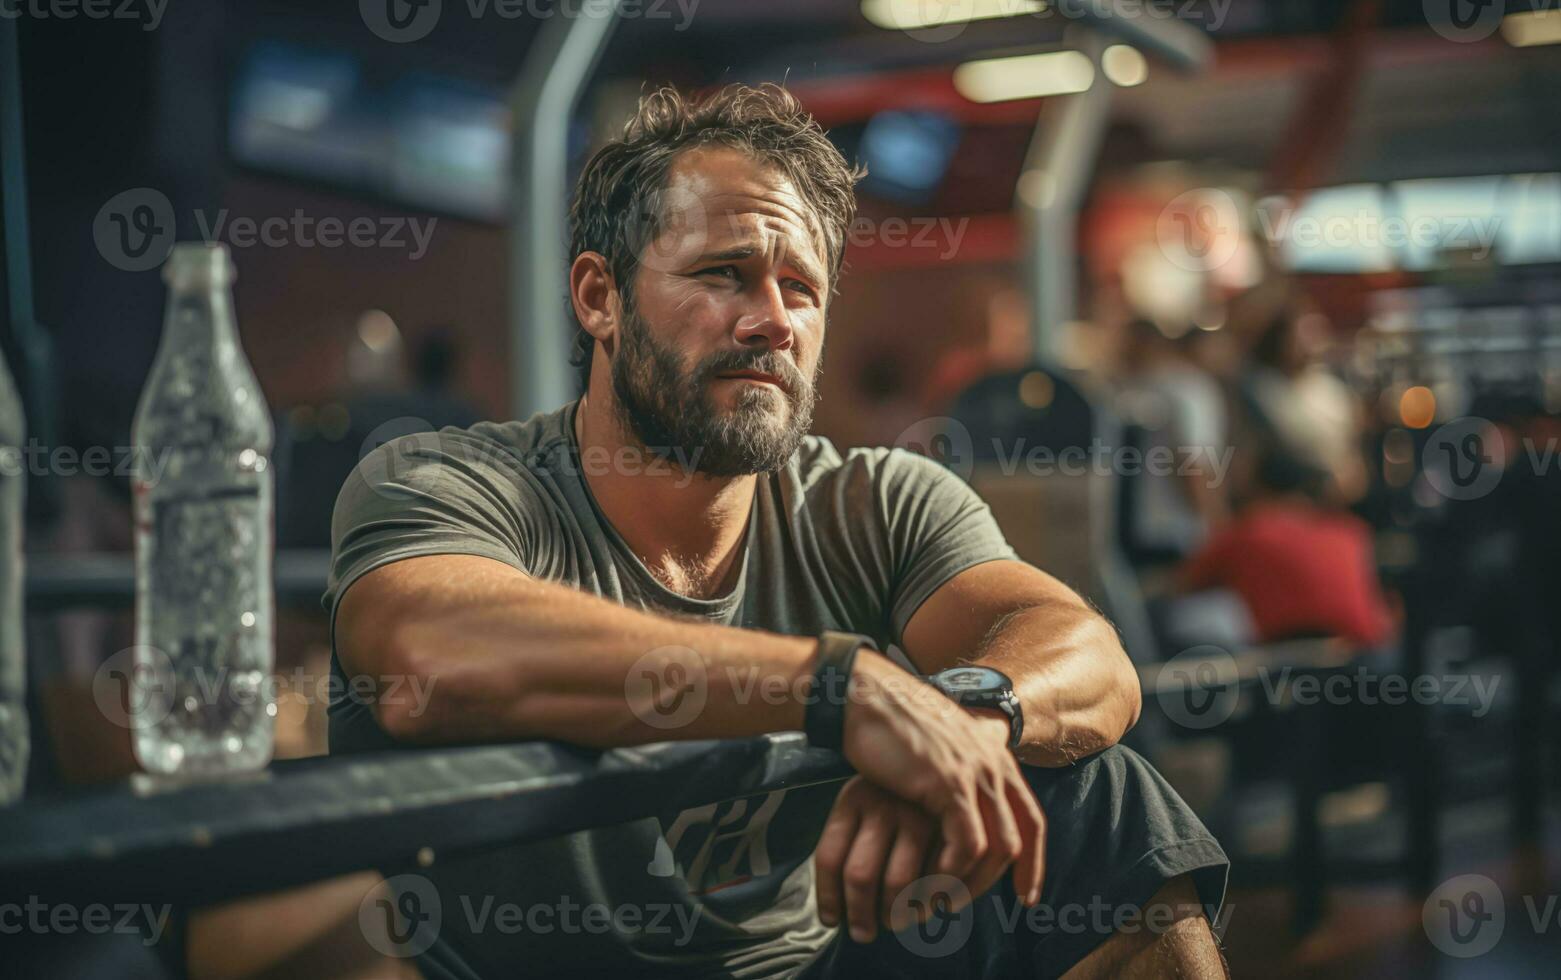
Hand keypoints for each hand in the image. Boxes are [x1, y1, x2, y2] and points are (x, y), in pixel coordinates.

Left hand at [814, 775, 937, 942]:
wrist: (927, 744)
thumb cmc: (897, 783)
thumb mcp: (867, 798)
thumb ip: (855, 842)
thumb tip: (838, 908)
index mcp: (852, 799)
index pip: (829, 858)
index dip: (827, 897)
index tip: (830, 920)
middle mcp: (881, 804)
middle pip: (860, 876)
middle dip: (861, 914)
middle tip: (863, 932)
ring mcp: (916, 811)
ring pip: (897, 882)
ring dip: (897, 913)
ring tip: (897, 922)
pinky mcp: (949, 822)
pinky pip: (936, 874)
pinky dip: (932, 897)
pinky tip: (930, 904)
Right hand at [839, 652, 1045, 913]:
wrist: (866, 696)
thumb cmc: (890, 723)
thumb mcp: (938, 749)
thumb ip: (956, 773)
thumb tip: (955, 809)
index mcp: (994, 756)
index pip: (1031, 820)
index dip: (1033, 862)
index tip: (1025, 896)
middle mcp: (994, 764)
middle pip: (1020, 838)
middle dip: (1000, 881)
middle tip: (966, 905)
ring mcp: (976, 773)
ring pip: (998, 847)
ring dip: (972, 882)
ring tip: (942, 902)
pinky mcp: (950, 784)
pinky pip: (968, 844)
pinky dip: (953, 871)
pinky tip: (929, 882)